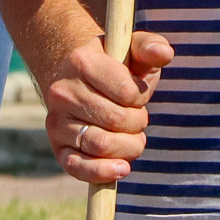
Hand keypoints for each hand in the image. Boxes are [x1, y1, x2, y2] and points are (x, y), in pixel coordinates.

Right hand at [43, 30, 172, 185]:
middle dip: (138, 122)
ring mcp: (56, 122)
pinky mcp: (58, 147)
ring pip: (102, 145)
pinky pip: (77, 167)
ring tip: (132, 137)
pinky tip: (122, 168)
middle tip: (137, 116)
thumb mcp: (134, 51)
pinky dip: (102, 172)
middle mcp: (62, 91)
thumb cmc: (117, 68)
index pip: (126, 91)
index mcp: (82, 62)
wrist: (81, 83)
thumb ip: (151, 47)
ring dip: (129, 147)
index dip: (141, 97)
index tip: (137, 93)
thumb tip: (163, 53)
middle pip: (116, 120)